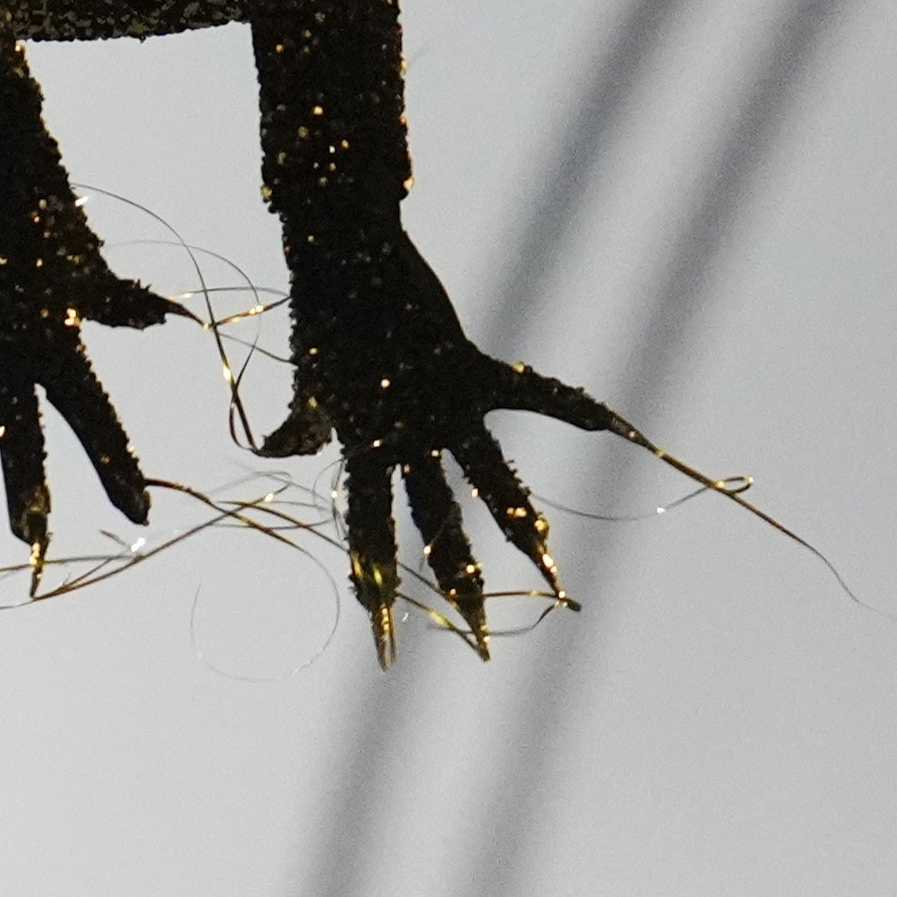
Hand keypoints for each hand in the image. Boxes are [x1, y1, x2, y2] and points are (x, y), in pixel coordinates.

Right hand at [0, 180, 177, 563]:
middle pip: (23, 431)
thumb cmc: (49, 223)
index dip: (117, 466)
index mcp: (63, 345)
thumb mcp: (90, 270)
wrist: (1, 170)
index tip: (141, 513)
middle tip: (30, 539)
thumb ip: (120, 303)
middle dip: (26, 487)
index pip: (97, 417)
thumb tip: (167, 316)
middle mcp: (15, 351)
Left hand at [255, 218, 640, 654]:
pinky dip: (573, 409)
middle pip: (437, 529)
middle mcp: (405, 437)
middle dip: (459, 587)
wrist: (345, 251)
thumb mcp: (307, 382)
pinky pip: (534, 397)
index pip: (368, 536)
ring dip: (521, 532)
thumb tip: (279, 450)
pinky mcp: (473, 368)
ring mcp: (444, 406)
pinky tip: (617, 430)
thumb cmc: (322, 317)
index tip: (386, 646)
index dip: (376, 591)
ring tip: (552, 578)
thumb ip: (302, 424)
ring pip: (490, 484)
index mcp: (360, 447)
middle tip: (483, 642)